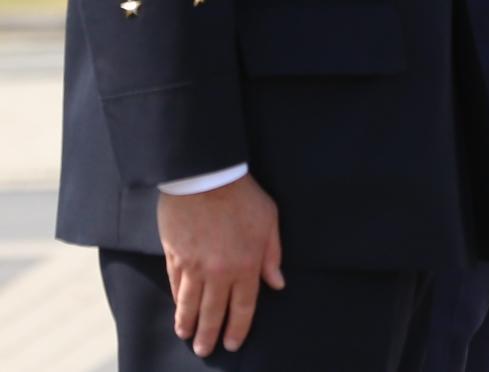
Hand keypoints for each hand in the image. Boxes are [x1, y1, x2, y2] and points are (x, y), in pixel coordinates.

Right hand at [158, 174, 283, 356]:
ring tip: (187, 336)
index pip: (243, 307)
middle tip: (206, 350)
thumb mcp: (268, 219)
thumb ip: (272, 254)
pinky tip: (178, 308)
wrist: (207, 174)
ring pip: (190, 305)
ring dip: (188, 324)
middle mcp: (220, 272)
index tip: (233, 344)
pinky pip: (176, 286)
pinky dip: (177, 300)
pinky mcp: (175, 256)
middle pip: (214, 313)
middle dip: (210, 335)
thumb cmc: (242, 195)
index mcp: (246, 264)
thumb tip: (277, 283)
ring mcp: (195, 266)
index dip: (237, 328)